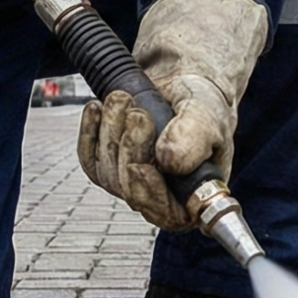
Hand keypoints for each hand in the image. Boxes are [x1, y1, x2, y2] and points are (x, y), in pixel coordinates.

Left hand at [76, 0, 268, 229]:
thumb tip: (169, 161)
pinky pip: (89, 158)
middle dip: (131, 149)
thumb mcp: (208, 114)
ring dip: (112, 133)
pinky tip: (97, 109)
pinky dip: (90, 131)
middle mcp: (164, 197)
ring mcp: (133, 183)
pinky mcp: (110, 166)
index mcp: (196, 195)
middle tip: (138, 114)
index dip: (151, 195)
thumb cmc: (202, 104)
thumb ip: (195, 136)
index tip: (139, 167)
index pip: (170, 214)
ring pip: (109, 173)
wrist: (180, 84)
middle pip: (132, 190)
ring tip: (123, 99)